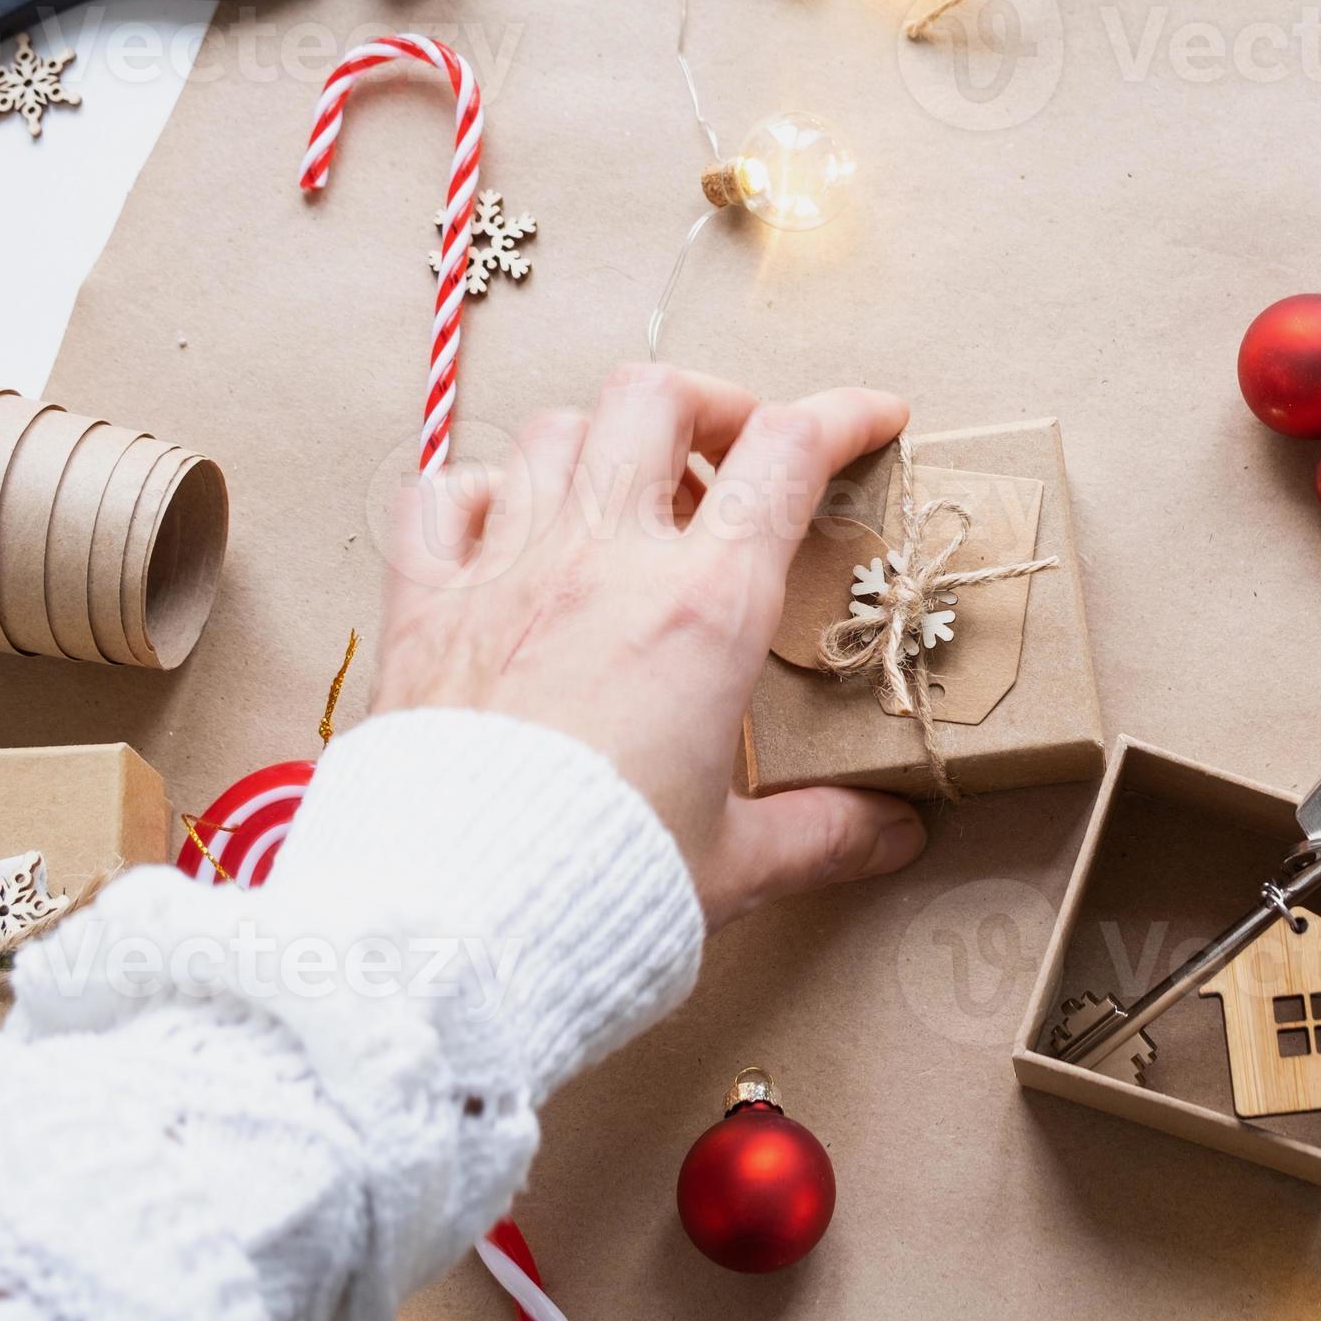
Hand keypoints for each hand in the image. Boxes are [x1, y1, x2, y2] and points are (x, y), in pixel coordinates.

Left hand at [371, 364, 925, 931]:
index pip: (786, 453)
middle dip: (711, 406)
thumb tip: (895, 836)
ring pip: (553, 430)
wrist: (458, 921)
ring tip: (628, 494)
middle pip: (657, 399)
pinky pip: (442, 496)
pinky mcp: (425, 607)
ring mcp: (505, 571)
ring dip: (602, 443)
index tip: (873, 419)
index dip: (842, 416)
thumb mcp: (739, 863)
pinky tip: (509, 525)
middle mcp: (604, 560)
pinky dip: (483, 490)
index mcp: (704, 607)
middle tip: (736, 455)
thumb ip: (823, 832)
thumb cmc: (605, 883)